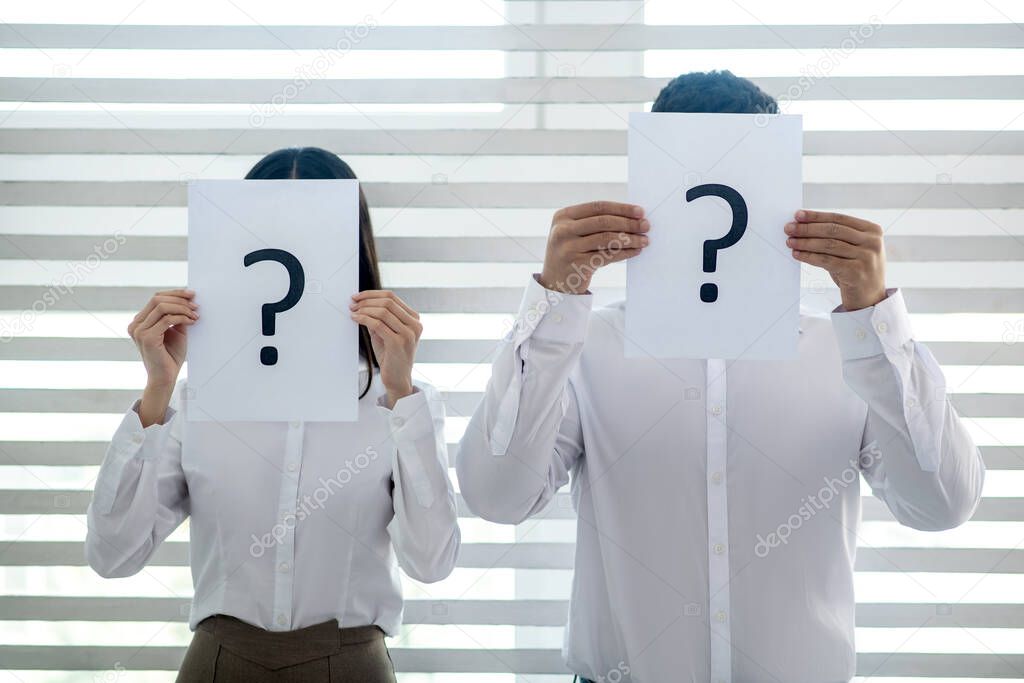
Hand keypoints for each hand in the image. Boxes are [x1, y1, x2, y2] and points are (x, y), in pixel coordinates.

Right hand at [128, 289, 197, 425]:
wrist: (166, 377)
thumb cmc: (171, 356)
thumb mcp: (175, 331)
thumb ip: (176, 315)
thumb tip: (187, 299)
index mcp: (140, 321)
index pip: (156, 298)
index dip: (174, 293)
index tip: (191, 294)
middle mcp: (136, 324)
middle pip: (157, 299)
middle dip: (179, 299)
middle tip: (196, 305)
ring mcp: (139, 330)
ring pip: (162, 307)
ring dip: (182, 308)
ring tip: (195, 315)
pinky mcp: (146, 337)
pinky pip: (167, 320)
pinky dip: (182, 318)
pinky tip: (191, 322)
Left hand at [349, 290, 421, 407]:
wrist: (397, 379)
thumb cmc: (391, 357)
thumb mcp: (386, 333)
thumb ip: (379, 318)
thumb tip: (361, 303)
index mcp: (414, 320)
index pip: (392, 297)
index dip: (372, 294)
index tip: (358, 296)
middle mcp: (414, 325)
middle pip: (388, 301)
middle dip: (366, 300)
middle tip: (352, 303)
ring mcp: (408, 334)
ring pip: (382, 311)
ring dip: (364, 309)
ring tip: (353, 311)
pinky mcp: (398, 342)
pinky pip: (377, 324)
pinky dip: (363, 319)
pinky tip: (355, 319)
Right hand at [539, 201, 649, 293]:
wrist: (554, 284)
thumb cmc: (570, 254)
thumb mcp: (574, 233)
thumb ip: (594, 223)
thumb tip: (630, 217)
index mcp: (563, 216)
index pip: (598, 207)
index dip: (621, 208)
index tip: (640, 211)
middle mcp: (563, 230)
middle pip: (604, 221)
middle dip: (628, 223)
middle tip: (646, 226)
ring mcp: (568, 247)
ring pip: (607, 239)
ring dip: (630, 239)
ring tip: (644, 240)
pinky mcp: (576, 264)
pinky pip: (607, 256)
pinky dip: (625, 253)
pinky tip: (635, 251)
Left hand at [786, 210, 887, 310]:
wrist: (869, 299)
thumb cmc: (855, 270)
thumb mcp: (851, 249)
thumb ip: (835, 236)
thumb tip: (802, 225)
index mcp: (872, 230)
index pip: (839, 218)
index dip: (816, 216)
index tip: (797, 215)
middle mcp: (872, 242)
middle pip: (832, 230)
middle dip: (808, 228)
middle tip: (789, 228)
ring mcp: (866, 257)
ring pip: (828, 245)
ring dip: (805, 242)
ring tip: (790, 242)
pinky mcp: (856, 272)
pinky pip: (826, 261)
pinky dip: (809, 256)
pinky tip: (797, 254)